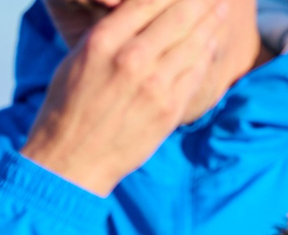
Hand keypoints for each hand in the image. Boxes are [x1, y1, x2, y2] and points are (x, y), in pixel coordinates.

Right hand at [24, 0, 247, 196]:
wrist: (69, 165)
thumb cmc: (67, 110)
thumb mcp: (75, 61)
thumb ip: (108, 32)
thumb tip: (139, 7)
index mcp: (102, 43)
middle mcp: (130, 59)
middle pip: (181, 13)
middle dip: (202, 0)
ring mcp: (154, 85)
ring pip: (196, 40)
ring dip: (213, 20)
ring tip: (221, 9)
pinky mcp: (169, 108)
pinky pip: (197, 70)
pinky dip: (206, 52)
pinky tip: (209, 42)